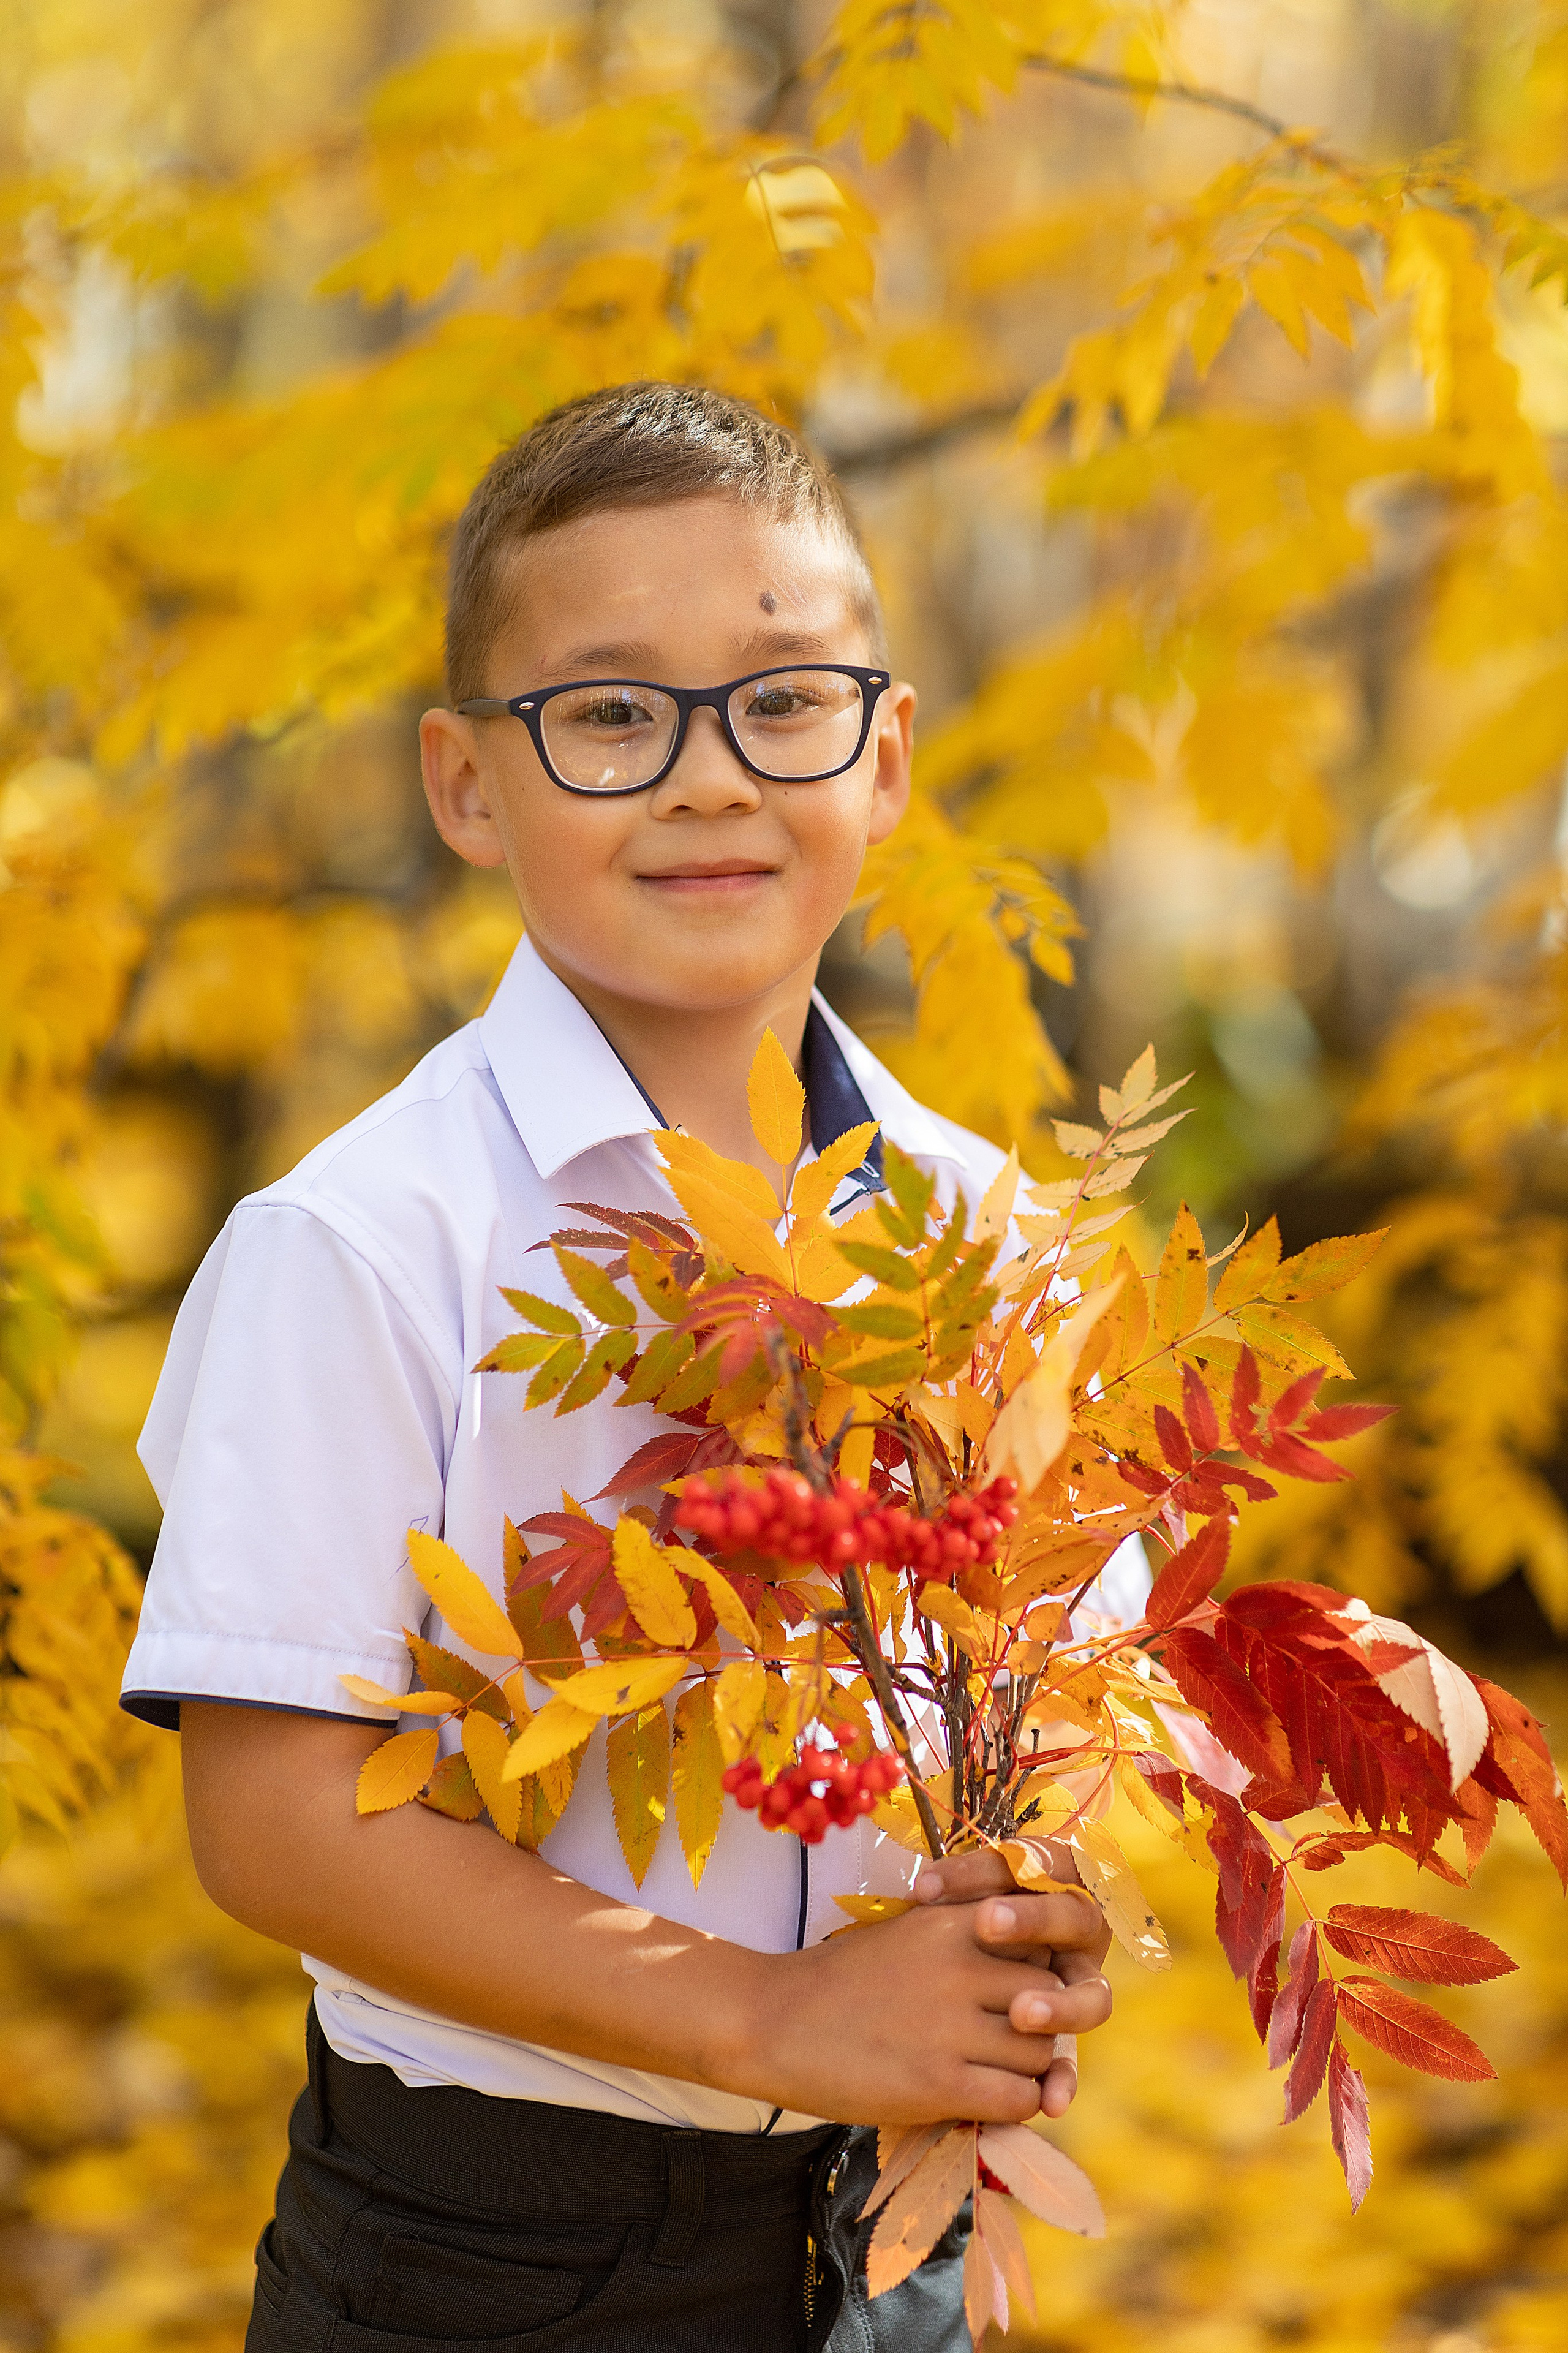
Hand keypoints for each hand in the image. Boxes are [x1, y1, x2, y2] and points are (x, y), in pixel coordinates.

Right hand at [749, 1864, 1111, 2127]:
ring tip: (999, 2072)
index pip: (1041, 1937)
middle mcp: (960, 1968)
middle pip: (1051, 1995)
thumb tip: (1021, 1961)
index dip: (1039, 1966)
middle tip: (1014, 2039)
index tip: (1021, 1988)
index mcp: (950, 1923)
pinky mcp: (940, 2084)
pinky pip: (1020, 2098)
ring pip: (1042, 2051)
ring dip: (1031, 2068)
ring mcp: (952, 2027)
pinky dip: (1017, 2105)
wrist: (769, 2023)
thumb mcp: (904, 1933)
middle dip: (1042, 2021)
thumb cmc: (836, 1979)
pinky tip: (987, 2101)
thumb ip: (961, 1938)